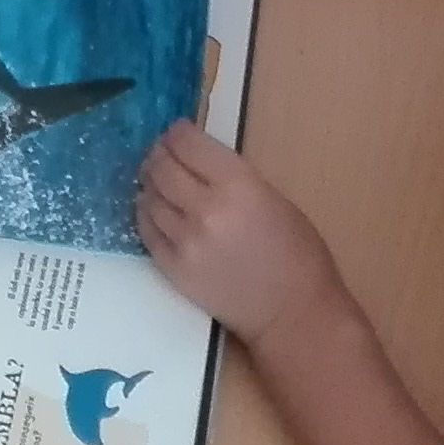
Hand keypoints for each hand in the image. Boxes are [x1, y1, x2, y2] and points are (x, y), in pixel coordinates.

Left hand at [137, 124, 346, 344]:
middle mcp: (205, 209)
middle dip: (159, 153)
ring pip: (148, 196)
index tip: (177, 131)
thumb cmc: (297, 253)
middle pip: (162, 167)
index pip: (189, 145)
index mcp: (238, 186)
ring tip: (156, 178)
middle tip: (162, 151)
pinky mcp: (172, 268)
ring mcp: (184, 241)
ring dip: (149, 181)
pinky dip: (145, 212)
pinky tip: (153, 207)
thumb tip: (200, 160)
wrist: (292, 313)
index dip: (178, 133)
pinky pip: (145, 229)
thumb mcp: (274, 198)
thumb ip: (234, 177)